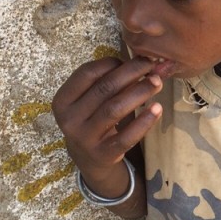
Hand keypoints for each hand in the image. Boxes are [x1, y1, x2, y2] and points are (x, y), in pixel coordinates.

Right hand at [51, 57, 162, 180]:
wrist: (89, 159)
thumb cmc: (93, 119)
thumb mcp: (91, 101)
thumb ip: (112, 81)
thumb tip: (149, 61)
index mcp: (63, 100)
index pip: (87, 73)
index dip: (113, 63)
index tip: (133, 60)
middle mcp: (69, 119)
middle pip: (104, 88)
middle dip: (131, 73)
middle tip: (151, 66)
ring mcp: (85, 138)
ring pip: (115, 109)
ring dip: (139, 92)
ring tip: (157, 82)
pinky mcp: (103, 154)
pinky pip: (127, 136)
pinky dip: (144, 121)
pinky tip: (157, 108)